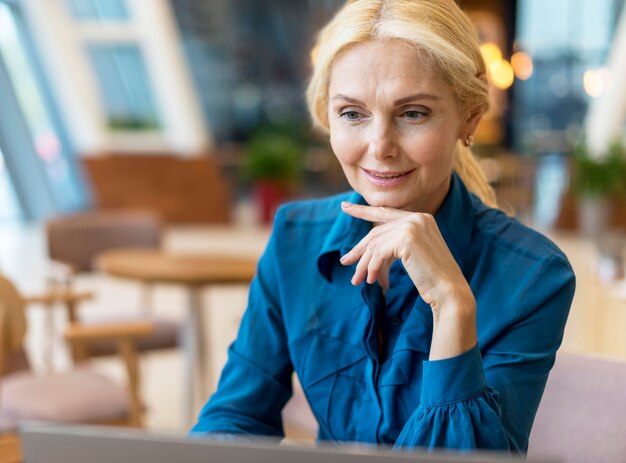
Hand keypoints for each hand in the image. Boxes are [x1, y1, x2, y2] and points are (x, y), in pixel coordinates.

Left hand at [339, 201, 473, 312]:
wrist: (450, 292)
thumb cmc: (432, 279)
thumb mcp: (412, 256)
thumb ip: (394, 246)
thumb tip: (366, 250)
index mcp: (421, 218)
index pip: (385, 213)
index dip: (363, 210)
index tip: (345, 206)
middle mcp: (417, 217)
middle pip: (376, 233)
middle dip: (359, 250)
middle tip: (345, 262)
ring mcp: (412, 225)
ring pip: (375, 244)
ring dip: (364, 264)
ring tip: (357, 280)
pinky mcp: (406, 238)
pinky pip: (379, 253)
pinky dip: (372, 268)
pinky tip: (373, 280)